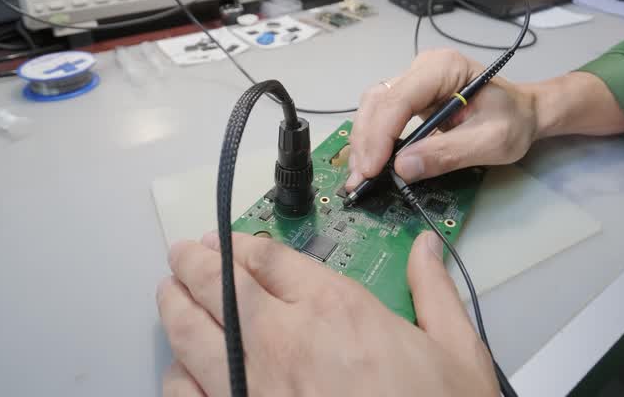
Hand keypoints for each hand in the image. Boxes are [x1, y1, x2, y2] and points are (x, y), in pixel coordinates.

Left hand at [158, 230, 495, 396]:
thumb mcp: (456, 353)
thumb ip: (434, 293)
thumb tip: (427, 250)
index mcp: (336, 311)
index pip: (268, 259)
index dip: (240, 245)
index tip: (228, 242)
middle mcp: (286, 341)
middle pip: (219, 287)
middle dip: (195, 264)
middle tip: (184, 255)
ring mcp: (255, 388)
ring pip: (192, 335)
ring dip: (175, 307)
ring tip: (168, 294)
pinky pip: (188, 396)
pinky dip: (177, 377)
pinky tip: (178, 368)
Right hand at [348, 49, 539, 188]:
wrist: (524, 112)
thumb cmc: (513, 121)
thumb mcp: (491, 141)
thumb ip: (448, 153)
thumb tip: (402, 168)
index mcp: (444, 68)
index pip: (400, 98)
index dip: (381, 134)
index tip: (372, 170)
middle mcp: (423, 67)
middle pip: (379, 99)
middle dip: (366, 141)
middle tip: (359, 180)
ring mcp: (414, 79)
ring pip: (373, 105)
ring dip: (363, 142)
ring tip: (360, 177)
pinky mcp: (410, 96)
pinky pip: (381, 113)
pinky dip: (372, 139)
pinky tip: (369, 163)